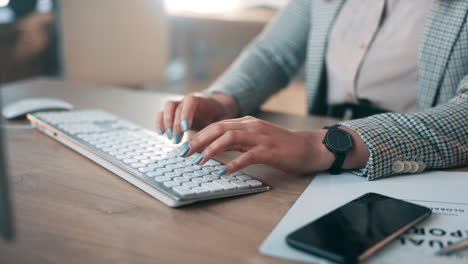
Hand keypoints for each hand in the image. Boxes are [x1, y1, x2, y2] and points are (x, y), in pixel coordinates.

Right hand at [155, 93, 238, 143]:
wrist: (216, 108)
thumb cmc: (218, 116)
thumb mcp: (220, 121)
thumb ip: (215, 130)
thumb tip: (209, 146)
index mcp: (200, 100)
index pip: (190, 101)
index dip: (186, 114)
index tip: (186, 128)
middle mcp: (187, 100)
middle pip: (175, 106)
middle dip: (175, 124)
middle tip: (176, 140)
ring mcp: (178, 104)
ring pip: (167, 107)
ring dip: (165, 122)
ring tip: (169, 137)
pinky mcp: (172, 112)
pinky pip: (162, 113)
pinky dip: (159, 122)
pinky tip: (161, 134)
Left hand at [178, 116, 335, 174]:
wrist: (307, 147)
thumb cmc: (280, 145)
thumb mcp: (255, 139)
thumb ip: (237, 141)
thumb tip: (213, 149)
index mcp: (246, 123)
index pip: (217, 125)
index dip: (198, 134)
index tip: (184, 146)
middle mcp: (251, 126)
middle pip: (218, 128)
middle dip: (198, 140)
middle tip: (184, 152)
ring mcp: (260, 137)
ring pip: (229, 138)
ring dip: (211, 149)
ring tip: (199, 161)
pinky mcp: (269, 150)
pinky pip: (247, 156)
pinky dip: (234, 163)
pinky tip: (223, 171)